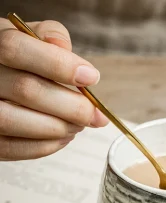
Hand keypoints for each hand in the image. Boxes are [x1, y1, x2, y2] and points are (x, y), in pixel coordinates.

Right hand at [0, 18, 107, 160]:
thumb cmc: (17, 58)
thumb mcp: (29, 36)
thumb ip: (52, 37)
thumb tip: (73, 59)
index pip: (17, 49)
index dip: (59, 65)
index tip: (91, 77)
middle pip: (26, 89)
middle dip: (72, 106)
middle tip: (97, 115)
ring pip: (18, 121)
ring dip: (60, 127)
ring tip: (79, 125)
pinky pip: (14, 147)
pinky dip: (47, 145)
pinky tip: (63, 136)